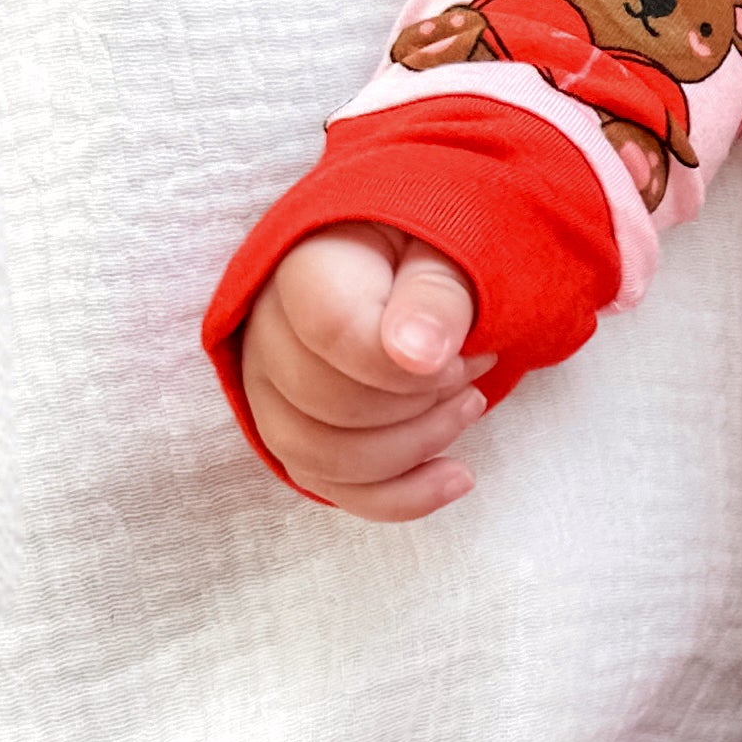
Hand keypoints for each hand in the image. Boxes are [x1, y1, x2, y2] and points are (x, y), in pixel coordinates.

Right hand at [236, 224, 490, 520]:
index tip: (466, 355)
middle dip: (420, 403)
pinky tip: (456, 478)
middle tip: (476, 369)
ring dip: (413, 448)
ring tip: (471, 406)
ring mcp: (269, 388)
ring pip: (319, 456)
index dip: (409, 365)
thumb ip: (436, 295)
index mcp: (302, 267)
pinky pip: (329, 485)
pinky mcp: (293, 431)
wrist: (411, 256)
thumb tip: (418, 357)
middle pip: (326, 404)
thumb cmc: (431, 245)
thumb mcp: (449, 247)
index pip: (333, 332)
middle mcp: (265, 330)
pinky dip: (398, 496)